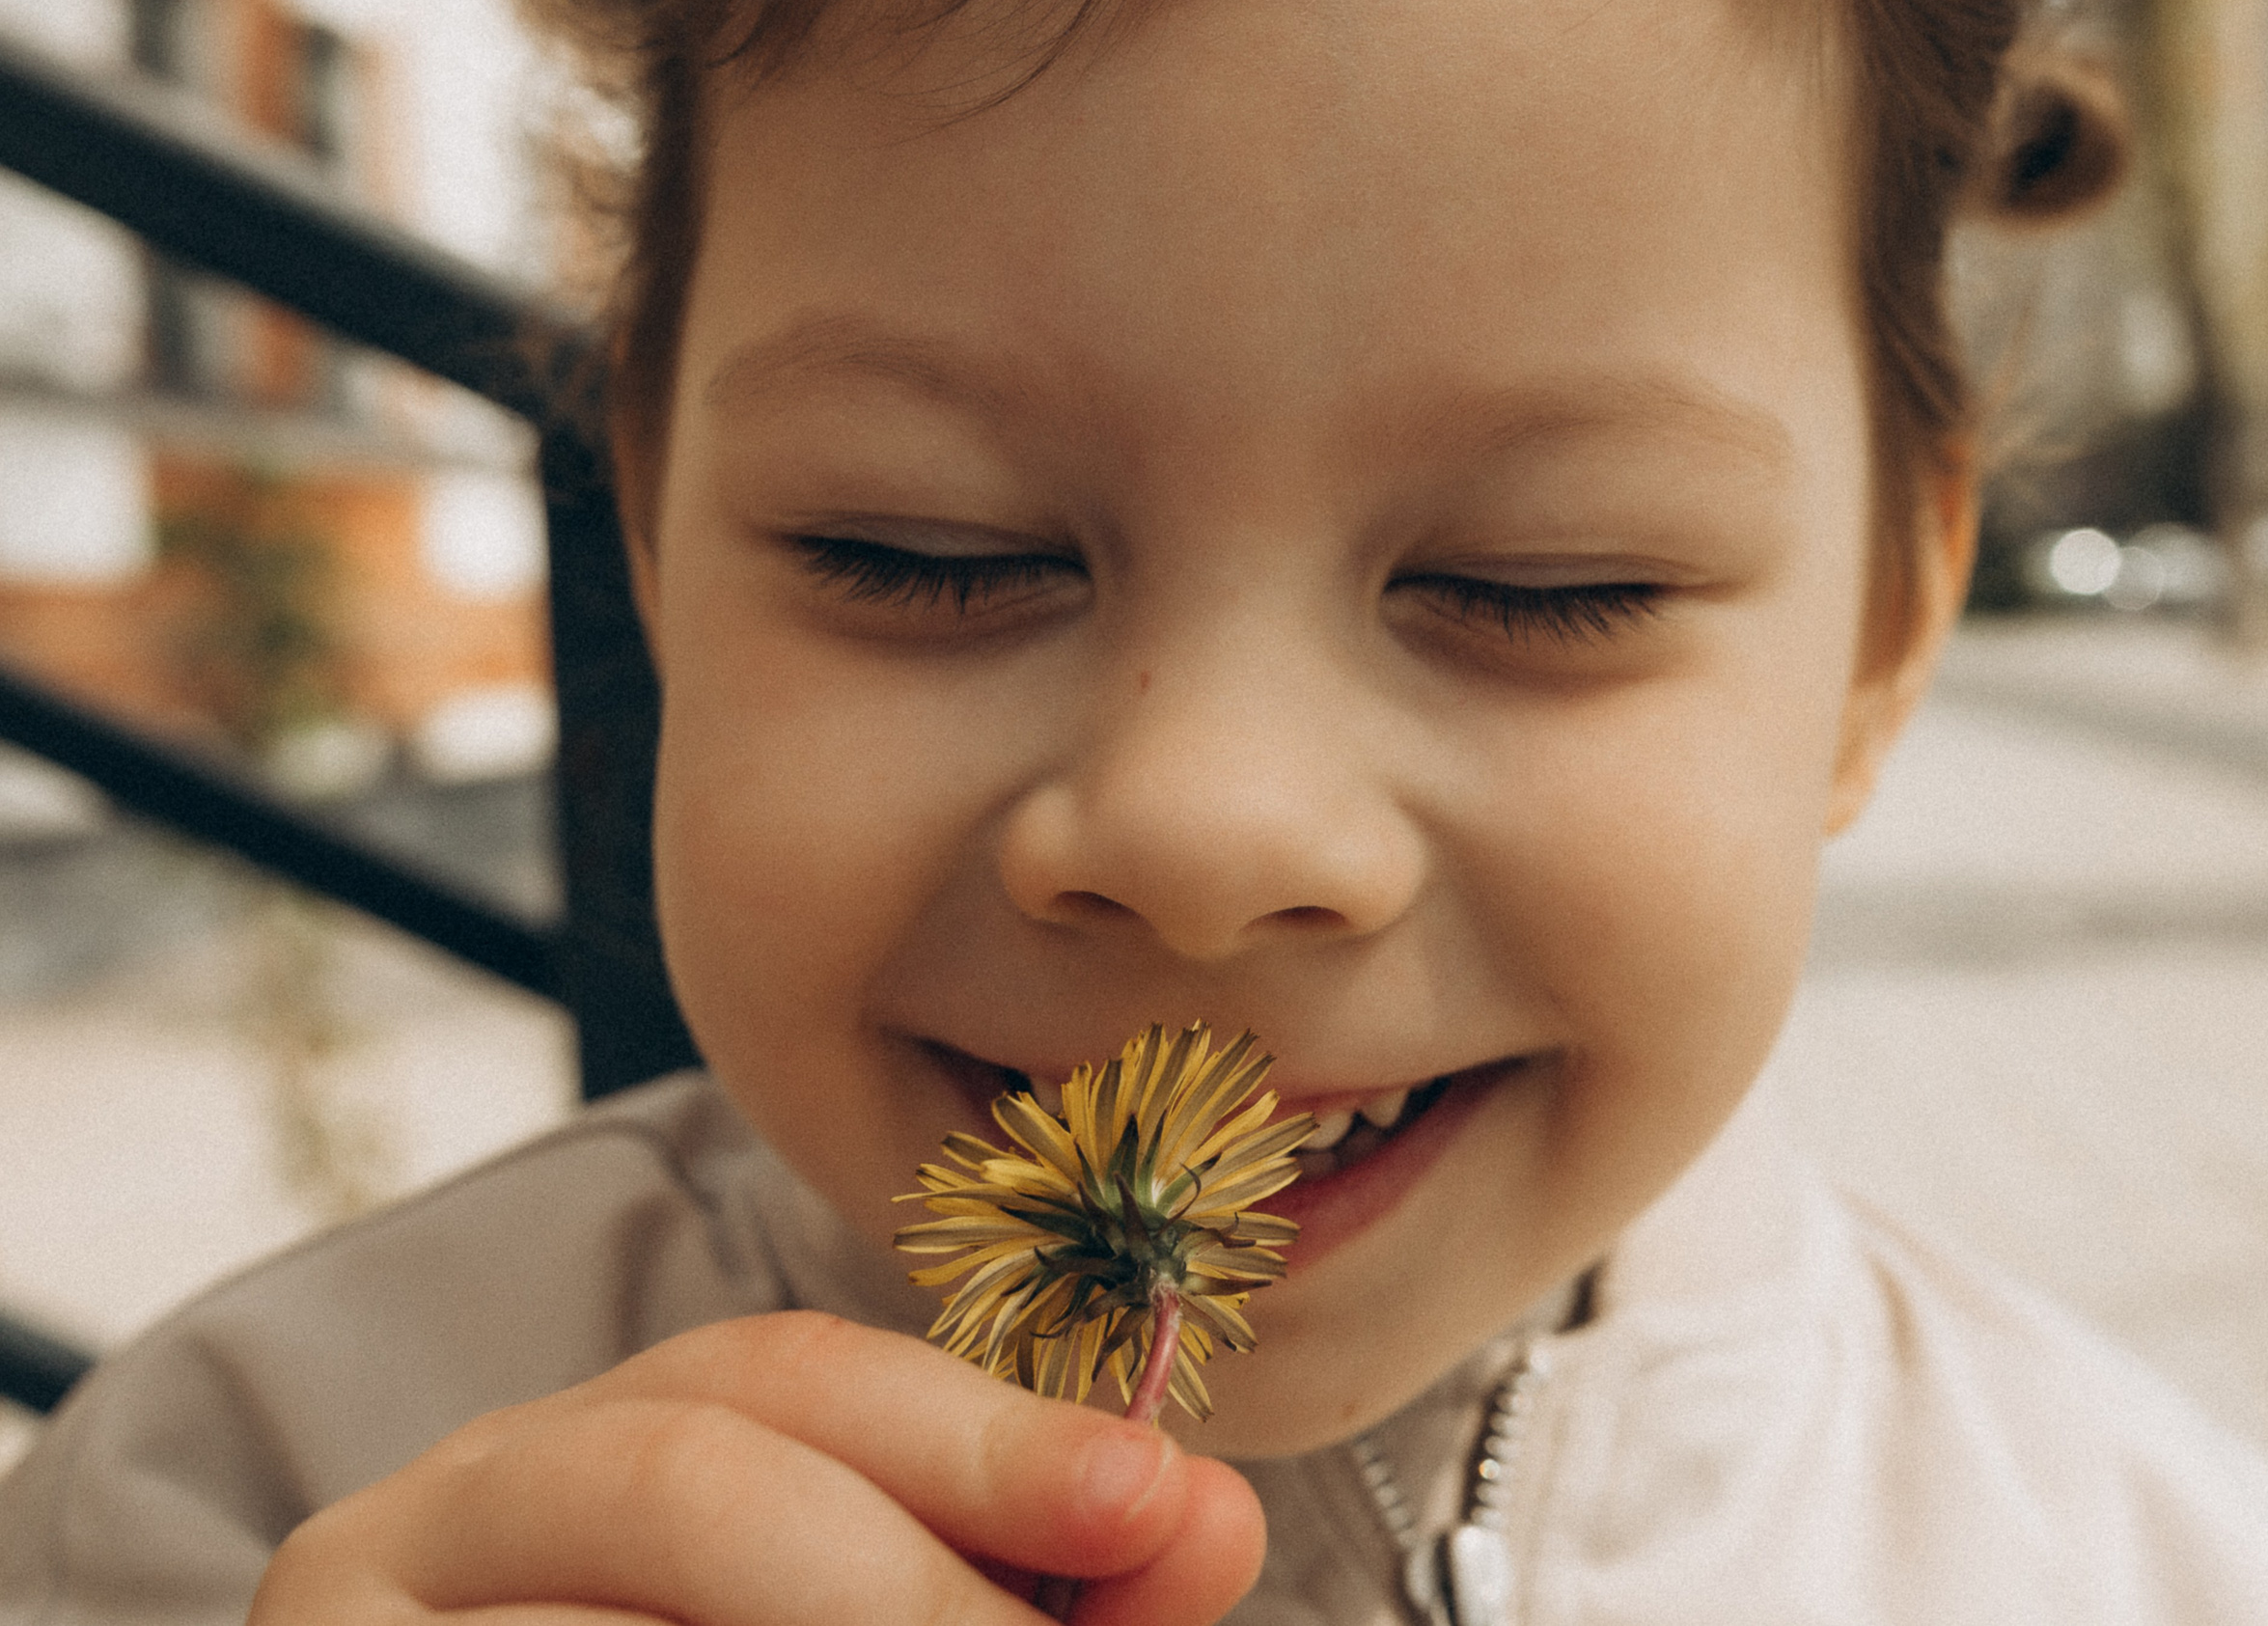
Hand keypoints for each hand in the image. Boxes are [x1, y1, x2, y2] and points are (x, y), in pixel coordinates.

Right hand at [247, 1312, 1265, 1625]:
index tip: (1164, 1503)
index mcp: (602, 1436)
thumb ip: (1025, 1590)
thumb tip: (1203, 1526)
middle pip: (698, 1474)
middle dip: (909, 1577)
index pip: (791, 1378)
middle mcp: (461, 1499)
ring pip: (605, 1613)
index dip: (988, 1434)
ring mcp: (351, 1613)